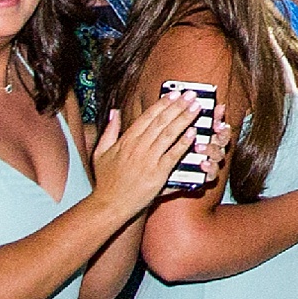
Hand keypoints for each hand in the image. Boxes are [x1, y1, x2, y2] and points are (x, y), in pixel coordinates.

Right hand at [91, 93, 200, 217]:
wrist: (110, 205)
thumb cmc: (106, 181)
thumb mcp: (101, 153)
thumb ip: (109, 131)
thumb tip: (115, 112)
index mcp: (126, 141)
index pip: (148, 117)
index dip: (162, 104)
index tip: (174, 93)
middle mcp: (138, 147)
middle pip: (161, 122)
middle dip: (177, 106)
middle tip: (191, 95)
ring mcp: (148, 160)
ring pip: (169, 134)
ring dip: (184, 119)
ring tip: (196, 108)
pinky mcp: (158, 174)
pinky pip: (173, 155)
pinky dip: (183, 143)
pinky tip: (193, 132)